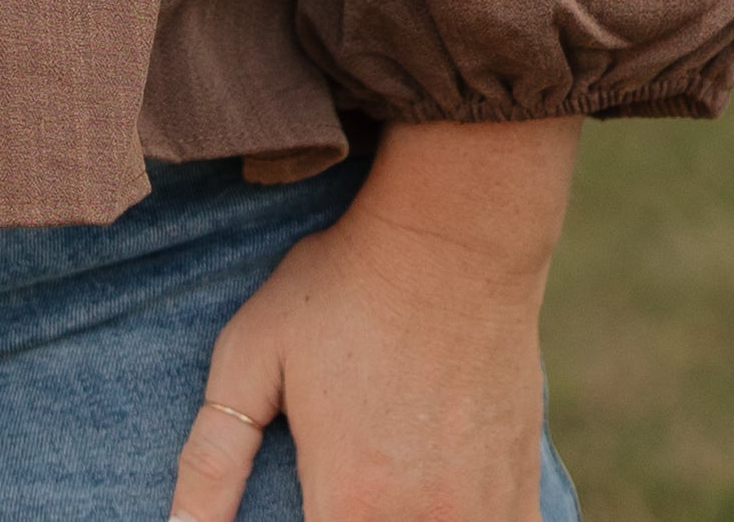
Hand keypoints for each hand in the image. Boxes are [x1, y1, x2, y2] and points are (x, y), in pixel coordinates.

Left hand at [169, 120, 575, 521]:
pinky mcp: (520, 493)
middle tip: (333, 487)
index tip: (303, 506)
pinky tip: (436, 499)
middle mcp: (422, 521)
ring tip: (377, 484)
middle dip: (346, 521)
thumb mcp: (252, 352)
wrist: (453, 240)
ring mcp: (481, 512)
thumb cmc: (342, 287)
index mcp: (349, 501)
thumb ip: (212, 456)